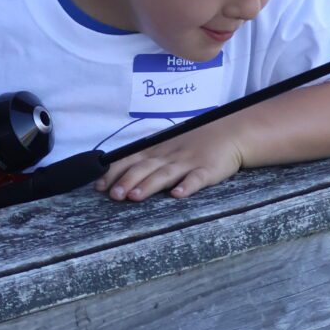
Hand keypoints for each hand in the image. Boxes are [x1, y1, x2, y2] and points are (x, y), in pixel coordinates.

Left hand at [96, 130, 243, 201]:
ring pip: (165, 174)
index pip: (131, 159)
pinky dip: (187, 186)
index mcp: (158, 151)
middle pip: (145, 168)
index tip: (98, 186)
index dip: (115, 172)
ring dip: (149, 185)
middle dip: (128, 181)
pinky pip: (197, 179)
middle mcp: (169, 156)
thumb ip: (147, 159)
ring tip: (135, 196)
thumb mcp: (169, 146)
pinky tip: (178, 194)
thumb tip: (118, 175)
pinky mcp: (208, 170)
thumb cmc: (195, 143)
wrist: (230, 133)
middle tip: (113, 195)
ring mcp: (189, 162)